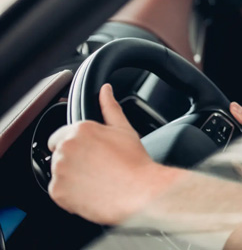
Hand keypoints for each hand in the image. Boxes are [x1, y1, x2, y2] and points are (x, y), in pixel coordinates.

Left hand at [48, 84, 179, 224]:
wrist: (139, 193)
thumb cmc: (134, 162)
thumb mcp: (124, 129)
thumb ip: (110, 107)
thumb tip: (105, 90)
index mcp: (80, 130)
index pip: (60, 135)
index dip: (76, 145)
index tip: (89, 153)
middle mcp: (66, 148)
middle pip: (60, 154)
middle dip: (74, 160)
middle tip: (97, 167)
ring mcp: (59, 171)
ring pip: (59, 173)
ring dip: (72, 176)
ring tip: (96, 180)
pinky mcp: (58, 192)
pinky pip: (59, 191)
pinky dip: (71, 193)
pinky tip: (91, 191)